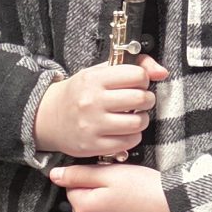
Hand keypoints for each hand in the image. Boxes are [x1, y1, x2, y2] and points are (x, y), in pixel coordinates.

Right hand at [33, 55, 168, 158]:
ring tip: (132, 116)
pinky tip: (124, 130)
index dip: (143, 79)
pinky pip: (129, 141)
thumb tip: (162, 72)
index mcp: (94, 79)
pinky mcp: (93, 145)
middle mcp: (92, 101)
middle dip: (146, 99)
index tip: (137, 83)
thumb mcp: (100, 72)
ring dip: (141, 119)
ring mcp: (92, 125)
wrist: (49, 117)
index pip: (137, 75)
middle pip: (141, 99)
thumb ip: (133, 66)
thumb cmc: (79, 93)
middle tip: (139, 101)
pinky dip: (133, 136)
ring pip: (138, 122)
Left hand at [47, 161, 177, 211]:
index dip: (92, 179)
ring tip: (127, 204)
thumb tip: (54, 175)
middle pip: (82, 205)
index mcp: (85, 208)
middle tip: (121, 189)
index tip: (111, 178)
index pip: (73, 187)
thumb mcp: (112, 173)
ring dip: (102, 211)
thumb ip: (80, 174)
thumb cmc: (145, 189)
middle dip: (94, 196)